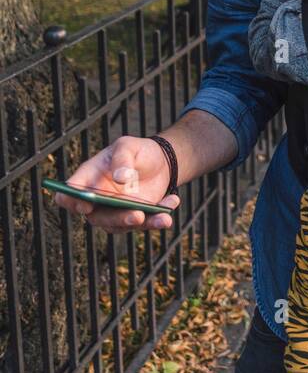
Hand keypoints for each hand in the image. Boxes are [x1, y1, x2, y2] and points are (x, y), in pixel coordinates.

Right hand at [57, 136, 180, 231]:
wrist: (160, 161)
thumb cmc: (136, 151)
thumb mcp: (128, 146)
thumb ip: (122, 158)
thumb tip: (120, 178)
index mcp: (88, 178)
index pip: (68, 194)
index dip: (71, 202)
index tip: (86, 204)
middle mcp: (98, 200)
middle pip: (97, 217)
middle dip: (117, 219)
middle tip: (137, 216)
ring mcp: (116, 212)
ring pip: (121, 226)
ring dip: (143, 223)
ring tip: (164, 217)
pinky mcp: (136, 218)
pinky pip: (145, 224)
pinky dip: (159, 218)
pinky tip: (173, 202)